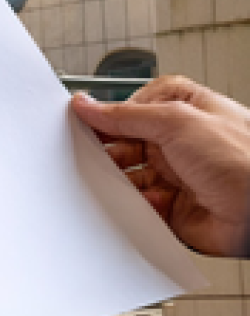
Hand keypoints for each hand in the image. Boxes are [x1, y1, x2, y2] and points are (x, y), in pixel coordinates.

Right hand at [71, 75, 249, 256]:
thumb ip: (126, 114)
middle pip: (126, 142)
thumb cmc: (246, 160)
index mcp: (185, 112)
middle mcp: (181, 144)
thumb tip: (89, 105)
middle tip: (87, 153)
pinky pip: (140, 207)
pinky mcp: (174, 210)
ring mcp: (178, 177)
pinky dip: (134, 207)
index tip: (81, 121)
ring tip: (111, 180)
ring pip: (129, 176)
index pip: (134, 107)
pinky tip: (143, 202)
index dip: (108, 114)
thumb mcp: (177, 121)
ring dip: (118, 180)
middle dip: (107, 149)